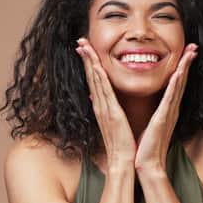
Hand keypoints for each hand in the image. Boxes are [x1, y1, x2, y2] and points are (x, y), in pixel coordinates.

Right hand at [76, 38, 136, 167]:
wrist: (122, 161)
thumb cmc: (121, 145)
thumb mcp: (114, 124)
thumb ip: (108, 112)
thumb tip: (102, 102)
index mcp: (102, 107)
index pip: (94, 81)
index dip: (89, 64)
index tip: (85, 50)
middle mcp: (100, 106)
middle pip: (91, 77)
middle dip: (86, 58)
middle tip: (80, 40)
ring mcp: (104, 109)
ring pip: (95, 80)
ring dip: (89, 62)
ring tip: (83, 46)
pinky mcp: (111, 114)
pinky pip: (104, 92)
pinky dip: (98, 78)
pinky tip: (95, 66)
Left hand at [134, 43, 198, 173]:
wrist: (147, 164)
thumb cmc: (145, 147)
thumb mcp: (145, 124)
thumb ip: (144, 112)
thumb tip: (129, 102)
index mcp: (165, 109)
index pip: (174, 84)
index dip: (180, 67)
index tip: (185, 53)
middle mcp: (170, 109)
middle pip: (180, 80)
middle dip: (186, 62)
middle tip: (193, 45)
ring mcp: (168, 113)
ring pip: (178, 85)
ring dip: (185, 67)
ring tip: (191, 51)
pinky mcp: (163, 118)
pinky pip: (170, 98)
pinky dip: (176, 85)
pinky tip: (179, 73)